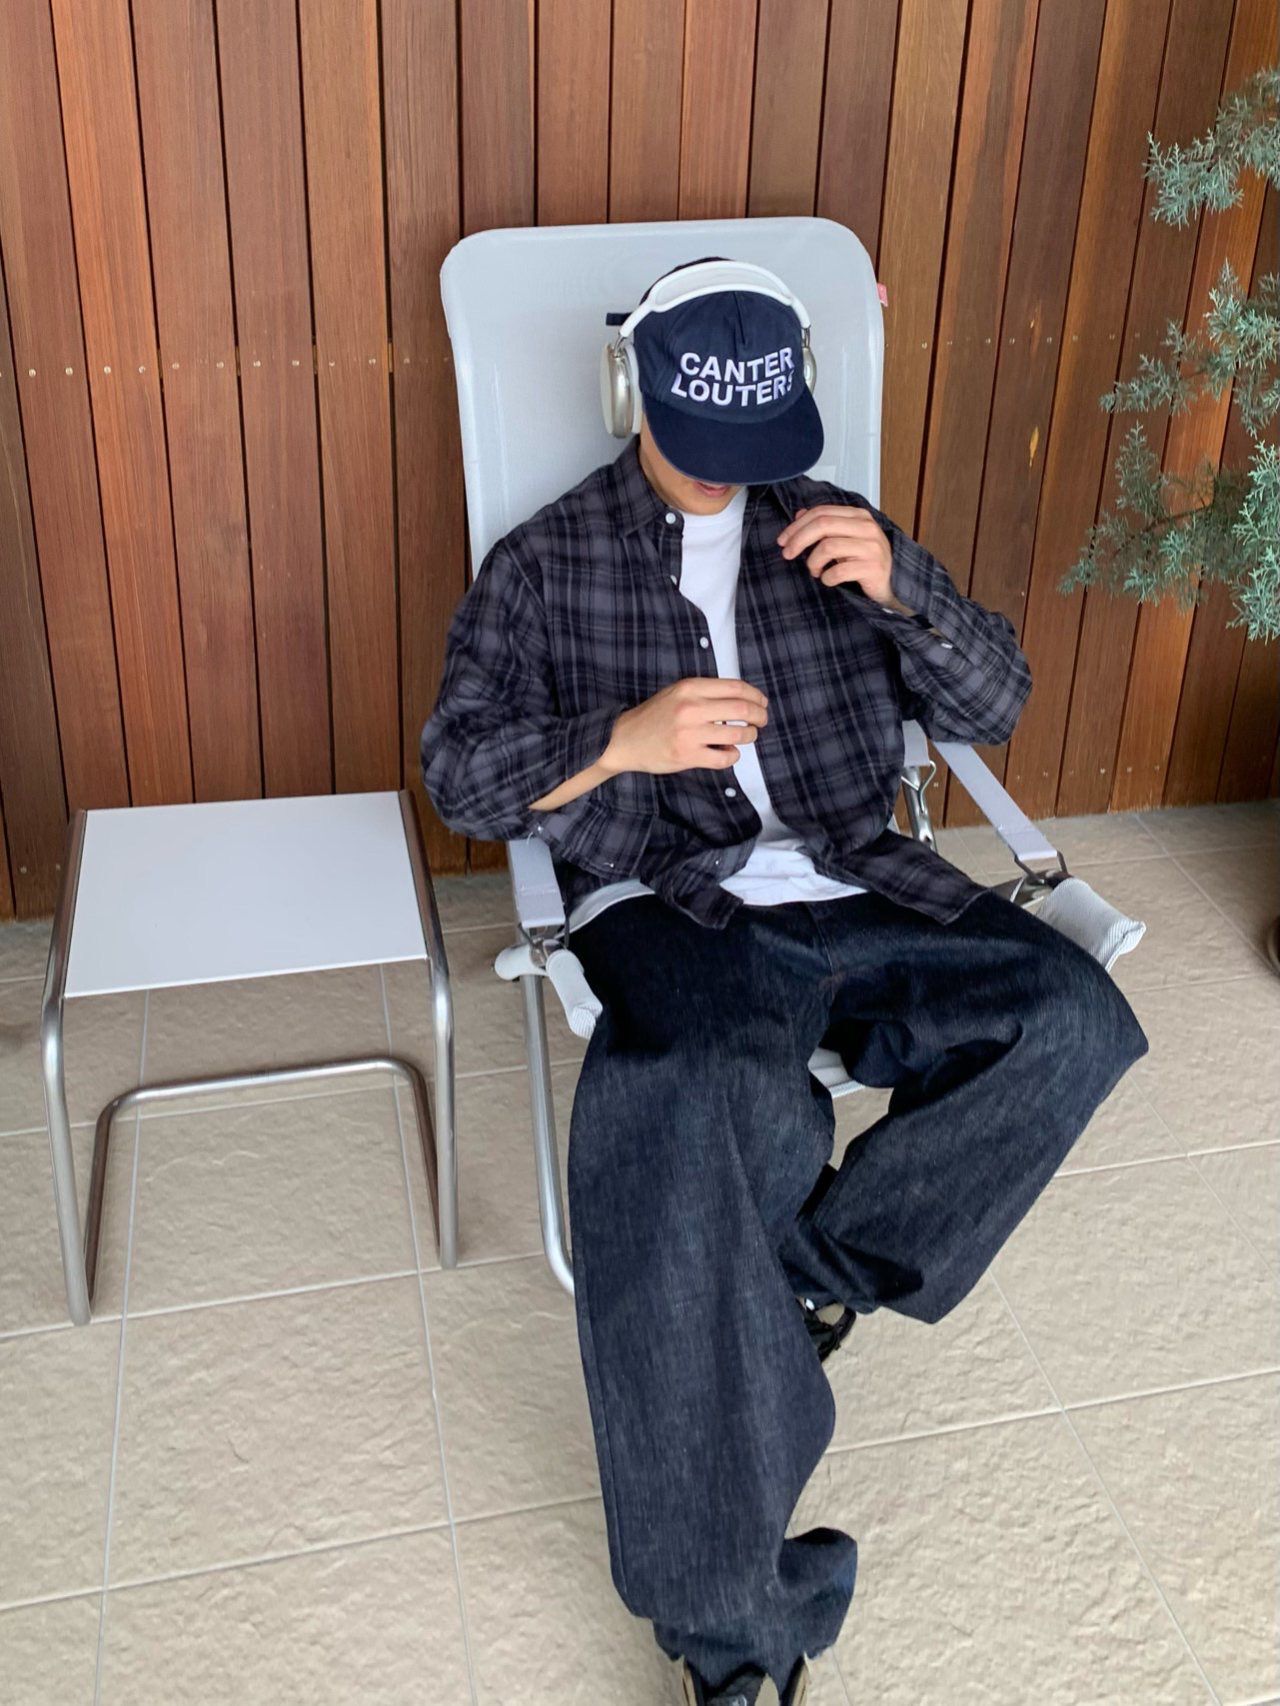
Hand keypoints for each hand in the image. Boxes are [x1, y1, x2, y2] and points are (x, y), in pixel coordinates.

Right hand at [601, 677, 768, 775]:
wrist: (624, 739)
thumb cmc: (654, 716)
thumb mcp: (677, 693)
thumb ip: (705, 693)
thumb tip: (742, 699)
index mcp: (690, 687)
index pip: (736, 687)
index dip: (756, 695)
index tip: (762, 703)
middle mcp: (691, 708)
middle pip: (743, 709)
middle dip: (760, 716)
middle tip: (762, 721)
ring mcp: (690, 733)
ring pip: (738, 734)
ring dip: (749, 736)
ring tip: (746, 737)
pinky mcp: (688, 755)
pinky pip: (724, 757)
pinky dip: (733, 755)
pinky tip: (728, 752)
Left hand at [776, 504, 911, 612]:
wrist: (891, 584)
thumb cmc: (864, 560)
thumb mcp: (845, 538)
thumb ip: (825, 525)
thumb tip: (799, 514)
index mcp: (858, 516)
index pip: (821, 512)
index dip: (797, 526)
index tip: (783, 540)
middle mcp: (867, 527)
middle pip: (822, 525)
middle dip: (798, 540)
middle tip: (787, 554)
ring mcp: (871, 547)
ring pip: (828, 547)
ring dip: (813, 562)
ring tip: (815, 571)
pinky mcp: (872, 568)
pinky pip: (838, 571)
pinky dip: (827, 578)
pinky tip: (828, 580)